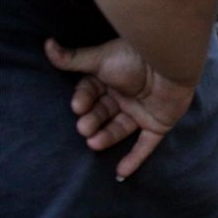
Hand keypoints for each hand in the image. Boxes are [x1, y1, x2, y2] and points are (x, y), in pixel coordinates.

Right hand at [45, 37, 196, 180]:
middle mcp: (125, 97)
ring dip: (106, 137)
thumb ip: (74, 59)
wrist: (170, 64)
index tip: (78, 106)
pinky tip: (121, 173)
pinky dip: (135, 158)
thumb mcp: (100, 58)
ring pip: (120, 129)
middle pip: (103, 113)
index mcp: (111, 79)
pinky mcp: (158, 124)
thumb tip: (47, 44)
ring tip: (94, 143)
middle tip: (85, 128)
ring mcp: (142, 111)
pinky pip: (146, 144)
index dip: (83, 100)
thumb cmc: (134, 58)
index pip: (90, 94)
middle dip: (92, 121)